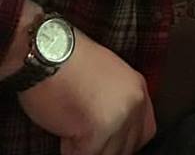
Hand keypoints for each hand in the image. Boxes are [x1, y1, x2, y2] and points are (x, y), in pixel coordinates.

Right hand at [18, 28, 154, 154]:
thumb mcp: (108, 80)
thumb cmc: (69, 64)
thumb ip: (118, 103)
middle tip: (82, 135)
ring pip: (107, 154)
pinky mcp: (99, 130)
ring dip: (86, 148)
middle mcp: (135, 102)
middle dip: (103, 147)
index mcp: (139, 88)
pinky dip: (70, 149)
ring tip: (72, 127)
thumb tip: (115, 133)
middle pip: (127, 147)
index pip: (144, 133)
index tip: (104, 143)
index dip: (122, 143)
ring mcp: (120, 116)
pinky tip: (65, 128)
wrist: (49, 51)